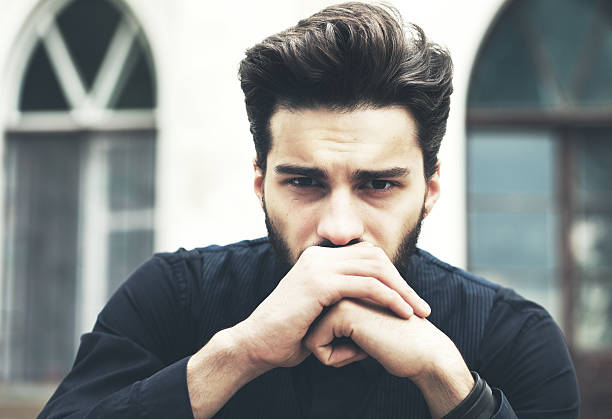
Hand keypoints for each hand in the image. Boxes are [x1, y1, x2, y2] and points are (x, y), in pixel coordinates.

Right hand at [233, 243, 430, 373]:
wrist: (258, 344)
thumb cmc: (289, 334)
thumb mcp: (319, 309)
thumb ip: (340, 298)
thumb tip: (369, 304)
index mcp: (319, 258)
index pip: (367, 256)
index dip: (391, 275)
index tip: (407, 299)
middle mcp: (319, 256)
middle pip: (375, 258)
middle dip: (402, 281)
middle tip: (421, 306)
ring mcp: (319, 267)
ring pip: (375, 269)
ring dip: (401, 290)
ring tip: (418, 311)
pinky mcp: (320, 283)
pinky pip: (366, 285)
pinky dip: (389, 297)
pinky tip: (402, 312)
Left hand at [303, 299, 473, 417]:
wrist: (425, 353)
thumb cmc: (394, 344)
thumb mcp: (360, 326)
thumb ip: (338, 321)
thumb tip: (307, 332)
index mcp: (346, 286)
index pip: (317, 323)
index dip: (333, 342)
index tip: (363, 341)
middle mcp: (342, 286)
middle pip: (311, 329)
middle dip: (330, 347)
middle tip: (365, 345)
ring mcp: (341, 295)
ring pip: (311, 337)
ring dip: (334, 353)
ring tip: (364, 347)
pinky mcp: (342, 311)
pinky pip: (316, 345)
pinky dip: (336, 358)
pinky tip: (363, 351)